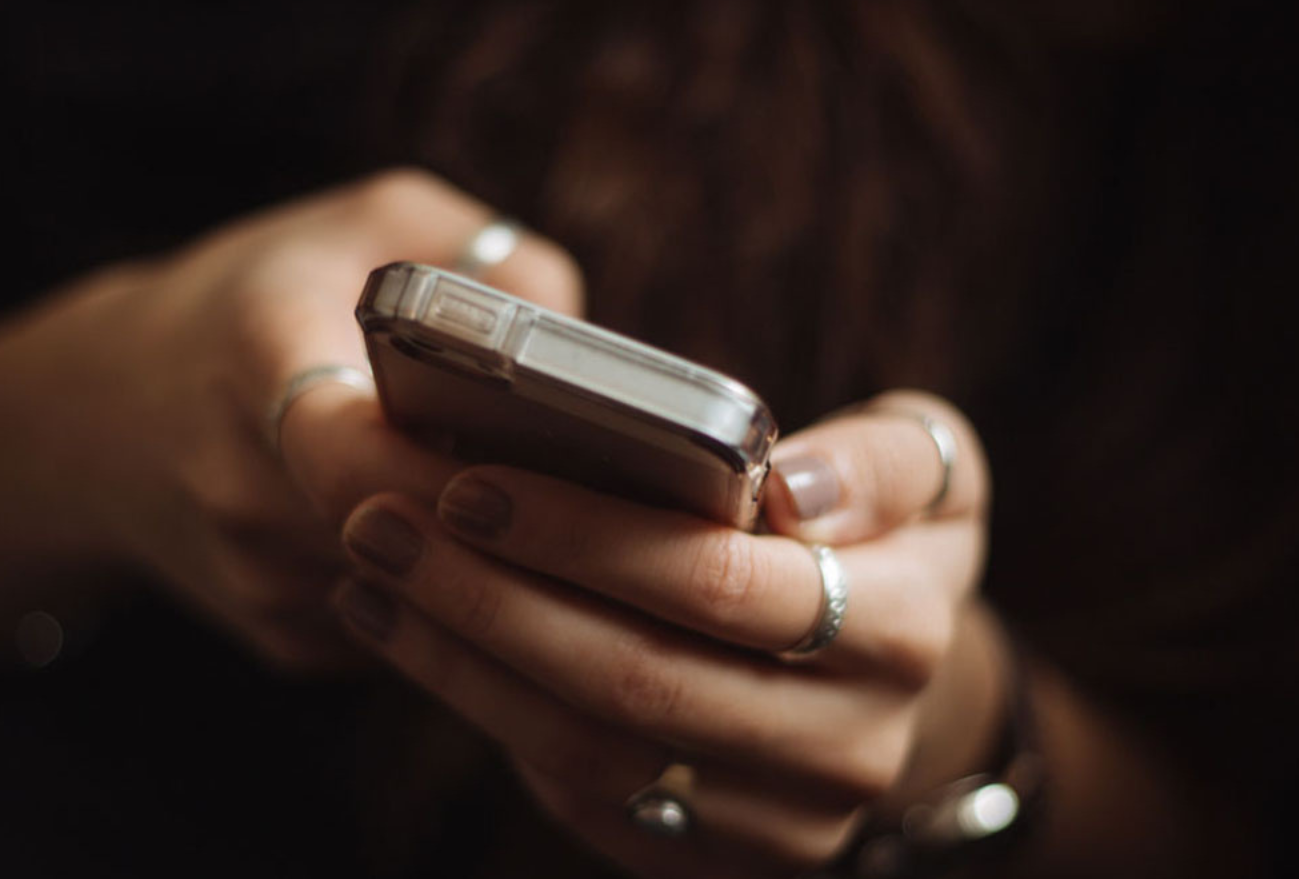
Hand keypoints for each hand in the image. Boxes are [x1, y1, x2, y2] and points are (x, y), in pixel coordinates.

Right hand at [0, 169, 580, 670]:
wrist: (100, 419)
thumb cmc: (257, 301)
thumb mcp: (368, 221)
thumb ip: (488, 258)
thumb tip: (589, 350)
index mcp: (255, 357)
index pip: (349, 446)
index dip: (448, 466)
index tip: (526, 452)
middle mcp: (240, 484)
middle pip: (410, 534)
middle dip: (504, 517)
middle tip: (591, 486)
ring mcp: (257, 578)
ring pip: (423, 592)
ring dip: (488, 561)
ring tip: (546, 508)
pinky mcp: (281, 639)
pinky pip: (404, 627)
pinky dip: (449, 592)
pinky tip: (464, 538)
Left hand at [331, 391, 1000, 874]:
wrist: (884, 680)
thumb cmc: (877, 538)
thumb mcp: (926, 468)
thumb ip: (881, 460)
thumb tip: (788, 488)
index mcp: (903, 628)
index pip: (719, 583)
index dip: (584, 536)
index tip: (468, 482)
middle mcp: (851, 745)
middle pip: (635, 680)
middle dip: (488, 598)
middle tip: (381, 524)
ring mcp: (781, 824)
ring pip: (589, 752)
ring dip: (459, 662)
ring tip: (372, 576)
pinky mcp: (713, 862)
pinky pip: (580, 797)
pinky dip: (484, 712)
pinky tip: (412, 638)